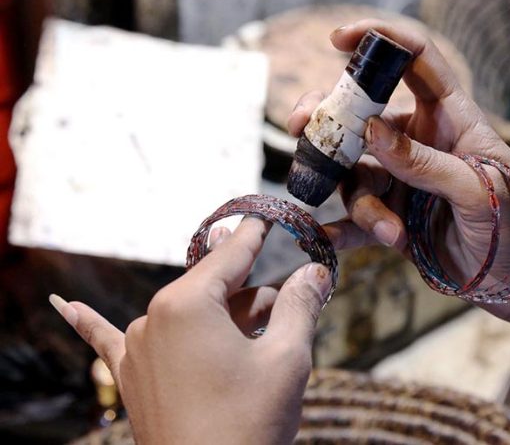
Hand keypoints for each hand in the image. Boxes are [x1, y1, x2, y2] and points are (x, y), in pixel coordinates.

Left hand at [50, 217, 330, 443]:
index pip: (230, 255)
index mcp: (187, 304)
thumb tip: (316, 272)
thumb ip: (300, 306)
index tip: (265, 216)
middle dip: (251, 292)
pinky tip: (62, 305)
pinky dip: (91, 320)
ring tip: (258, 340)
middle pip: (213, 287)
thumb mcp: (287, 359)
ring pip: (188, 314)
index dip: (255, 235)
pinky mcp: (129, 377)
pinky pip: (108, 339)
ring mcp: (135, 349)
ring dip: (222, 319)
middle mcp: (152, 318)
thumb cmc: (248, 425)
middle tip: (286, 305)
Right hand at [288, 20, 509, 356]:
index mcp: (450, 118)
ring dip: (361, 203)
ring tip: (388, 230)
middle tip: (301, 128)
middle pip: (363, 115)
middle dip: (328, 119)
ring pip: (355, 174)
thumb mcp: (478, 190)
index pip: (416, 61)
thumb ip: (425, 163)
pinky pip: (355, 218)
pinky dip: (339, 229)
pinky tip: (322, 239)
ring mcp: (402, 180)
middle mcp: (419, 143)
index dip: (380, 40)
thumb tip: (369, 131)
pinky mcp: (392, 217)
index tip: (339, 39)